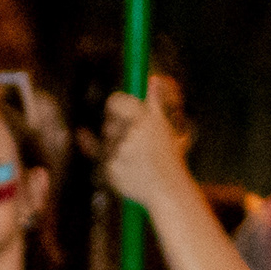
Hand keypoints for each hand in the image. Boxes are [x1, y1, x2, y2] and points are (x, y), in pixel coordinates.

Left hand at [97, 90, 198, 223]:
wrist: (168, 190)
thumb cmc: (168, 159)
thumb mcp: (165, 128)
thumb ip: (155, 104)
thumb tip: (154, 79)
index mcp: (146, 119)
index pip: (115, 102)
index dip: (113, 106)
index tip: (116, 112)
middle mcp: (131, 133)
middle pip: (108, 124)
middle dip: (116, 132)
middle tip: (134, 144)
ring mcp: (119, 151)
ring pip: (105, 143)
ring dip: (115, 150)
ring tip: (135, 161)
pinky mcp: (110, 168)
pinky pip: (102, 161)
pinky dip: (112, 166)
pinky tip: (129, 171)